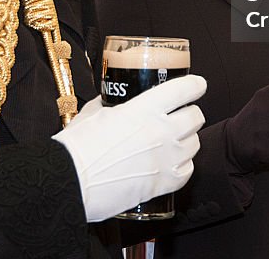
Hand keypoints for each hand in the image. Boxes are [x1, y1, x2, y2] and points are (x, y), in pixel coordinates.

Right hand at [53, 75, 205, 222]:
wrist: (70, 181)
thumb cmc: (77, 147)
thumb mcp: (94, 112)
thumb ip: (110, 105)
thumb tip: (113, 103)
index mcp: (144, 109)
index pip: (183, 89)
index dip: (195, 85)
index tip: (198, 85)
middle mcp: (160, 132)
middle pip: (195, 116)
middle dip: (191, 113)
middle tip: (183, 114)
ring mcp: (164, 159)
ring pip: (195, 143)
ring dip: (188, 139)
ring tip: (177, 139)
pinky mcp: (162, 184)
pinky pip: (187, 171)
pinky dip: (184, 165)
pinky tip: (174, 162)